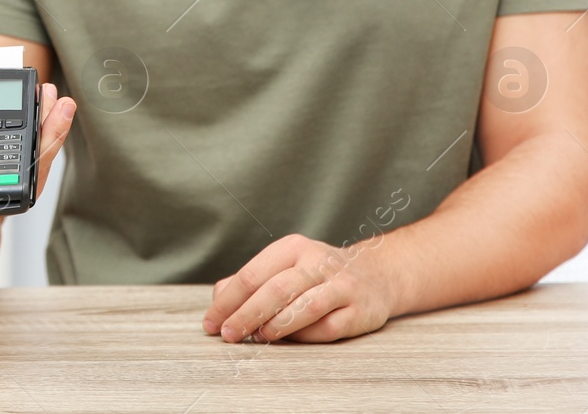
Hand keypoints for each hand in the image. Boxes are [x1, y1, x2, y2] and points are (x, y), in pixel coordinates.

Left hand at [203, 234, 396, 342]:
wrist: (376, 274)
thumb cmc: (317, 274)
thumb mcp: (285, 266)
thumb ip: (251, 281)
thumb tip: (218, 299)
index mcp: (292, 247)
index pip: (252, 274)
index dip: (228, 301)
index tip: (211, 323)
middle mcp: (317, 262)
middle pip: (275, 289)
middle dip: (245, 315)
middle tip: (228, 335)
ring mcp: (341, 285)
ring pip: (304, 306)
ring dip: (275, 325)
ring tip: (256, 337)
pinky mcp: (360, 310)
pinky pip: (328, 327)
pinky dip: (305, 335)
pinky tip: (289, 340)